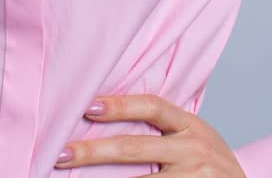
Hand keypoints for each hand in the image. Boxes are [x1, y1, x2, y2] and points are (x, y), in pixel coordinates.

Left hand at [54, 93, 244, 174]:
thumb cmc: (211, 165)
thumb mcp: (196, 138)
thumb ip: (165, 129)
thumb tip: (106, 116)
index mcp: (192, 126)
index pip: (153, 107)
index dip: (120, 105)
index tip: (88, 107)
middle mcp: (194, 150)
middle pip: (134, 148)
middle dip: (93, 152)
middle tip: (61, 155)